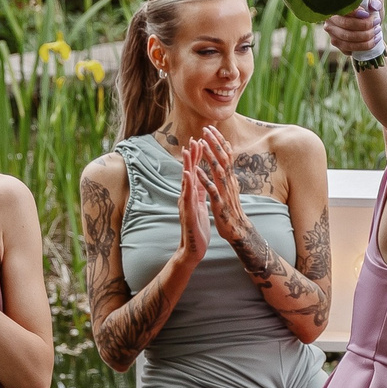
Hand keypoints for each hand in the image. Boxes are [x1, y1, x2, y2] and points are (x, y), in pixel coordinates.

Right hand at [174, 141, 211, 266]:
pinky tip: (188, 174)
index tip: (200, 142)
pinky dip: (187, 184)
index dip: (197, 158)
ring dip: (187, 165)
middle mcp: (186, 196)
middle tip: (194, 139)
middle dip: (192, 156)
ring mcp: (185, 203)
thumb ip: (199, 193)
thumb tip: (201, 182)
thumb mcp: (199, 206)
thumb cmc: (197, 228)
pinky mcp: (187, 212)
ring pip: (186, 181)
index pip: (195, 172)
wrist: (193, 248)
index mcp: (192, 195)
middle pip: (189, 172)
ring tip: (188, 150)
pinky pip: (187, 196)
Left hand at [192, 131, 252, 244]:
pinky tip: (196, 170)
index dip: (219, 141)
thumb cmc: (231, 208)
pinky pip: (211, 189)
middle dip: (214, 142)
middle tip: (206, 128)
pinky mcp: (219, 203)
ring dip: (210, 156)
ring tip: (202, 143)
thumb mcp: (231, 187)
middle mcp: (229, 181)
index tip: (211, 127)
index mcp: (230, 177)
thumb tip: (227, 158)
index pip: (226, 155)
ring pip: (218, 170)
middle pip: (223, 158)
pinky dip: (204, 178)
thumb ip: (228, 173)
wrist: (237, 229)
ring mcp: (224, 191)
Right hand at [324, 0, 384, 57]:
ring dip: (366, 36)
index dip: (355, 12)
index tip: (368, 14)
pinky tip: (374, 40)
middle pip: (346, 24)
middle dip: (365, 25)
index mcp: (336, 5)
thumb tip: (374, 5)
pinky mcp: (338, 44)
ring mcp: (332, 33)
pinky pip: (350, 48)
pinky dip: (365, 45)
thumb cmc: (370, 10)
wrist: (370, 26)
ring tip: (377, 31)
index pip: (342, 8)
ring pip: (348, 38)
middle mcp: (330, 19)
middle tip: (377, 22)